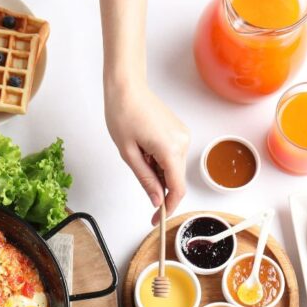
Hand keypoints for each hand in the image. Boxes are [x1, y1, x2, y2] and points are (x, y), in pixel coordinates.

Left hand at [104, 81, 189, 223]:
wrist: (127, 88)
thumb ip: (145, 179)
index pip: (177, 188)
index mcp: (170, 149)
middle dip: (159, 186)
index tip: (157, 218)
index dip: (168, 207)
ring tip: (137, 153)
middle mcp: (183, 143)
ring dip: (158, 171)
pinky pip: (173, 156)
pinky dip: (160, 160)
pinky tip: (145, 148)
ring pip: (174, 168)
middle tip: (137, 174)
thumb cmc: (123, 114)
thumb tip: (156, 200)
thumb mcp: (128, 153)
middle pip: (176, 179)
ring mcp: (183, 136)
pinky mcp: (180, 132)